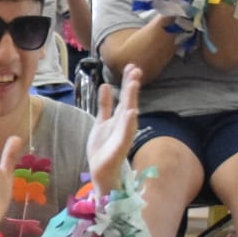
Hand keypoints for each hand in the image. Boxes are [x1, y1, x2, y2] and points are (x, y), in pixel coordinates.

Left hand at [87, 64, 140, 190]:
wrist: (101, 170)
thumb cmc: (104, 146)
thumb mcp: (102, 121)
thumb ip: (105, 105)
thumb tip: (105, 85)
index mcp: (119, 118)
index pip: (125, 97)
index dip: (128, 82)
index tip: (131, 66)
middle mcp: (124, 124)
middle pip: (129, 101)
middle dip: (131, 86)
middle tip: (136, 69)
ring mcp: (123, 134)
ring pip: (129, 114)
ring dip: (132, 99)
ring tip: (133, 84)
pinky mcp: (120, 146)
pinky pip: (126, 133)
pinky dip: (129, 123)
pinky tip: (132, 112)